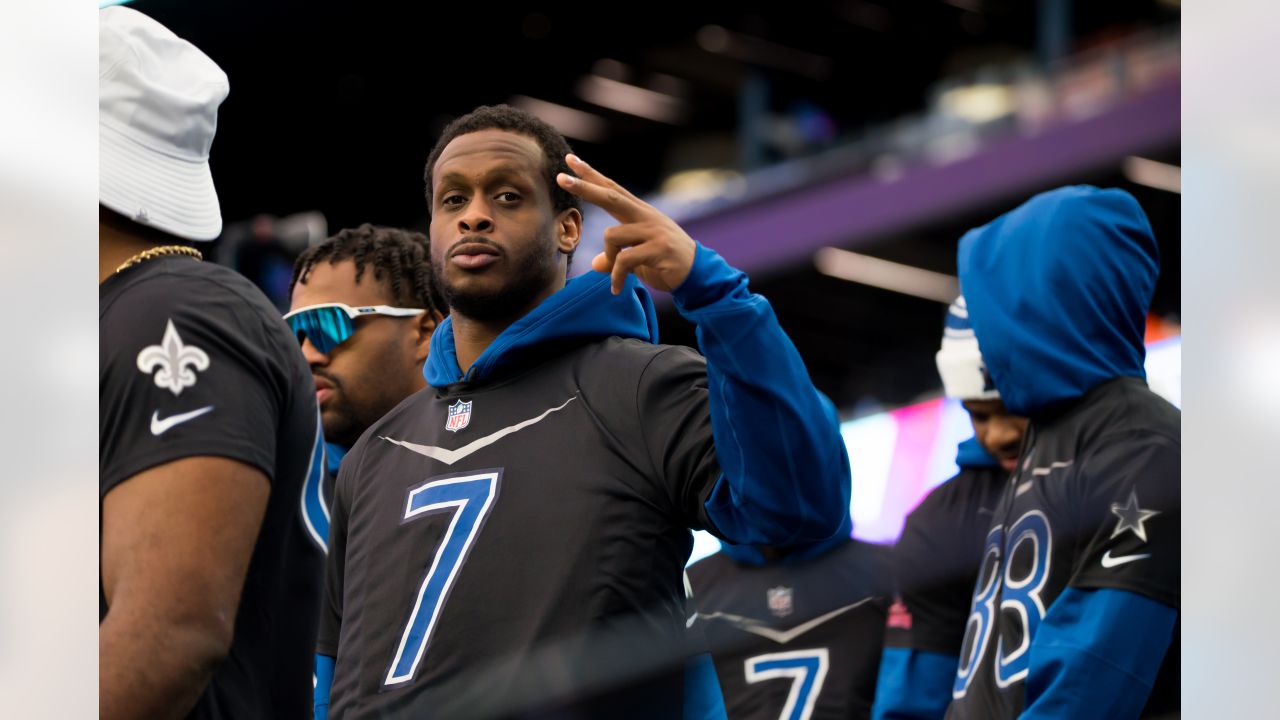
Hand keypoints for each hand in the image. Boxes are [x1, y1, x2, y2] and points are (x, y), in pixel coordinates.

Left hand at [556, 154, 696, 294]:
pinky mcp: (658, 248)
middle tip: (561, 178)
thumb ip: (615, 258)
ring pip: (612, 235)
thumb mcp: (637, 260)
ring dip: (608, 258)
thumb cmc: (666, 264)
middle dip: (585, 187)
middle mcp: (645, 216)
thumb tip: (595, 264)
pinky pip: (624, 260)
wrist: (698, 275)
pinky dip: (616, 277)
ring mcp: (653, 231)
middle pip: (610, 196)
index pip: (611, 189)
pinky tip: (617, 289)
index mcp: (639, 213)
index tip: (571, 161)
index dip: (591, 175)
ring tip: (615, 277)